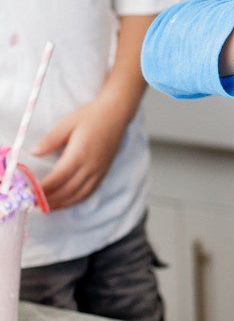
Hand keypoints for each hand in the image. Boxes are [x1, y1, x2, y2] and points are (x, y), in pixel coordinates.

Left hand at [33, 95, 129, 210]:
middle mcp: (90, 167)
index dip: (43, 189)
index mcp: (79, 154)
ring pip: (79, 195)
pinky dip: (76, 200)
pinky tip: (66, 201)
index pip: (57, 178)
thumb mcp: (67, 123)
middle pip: (67, 191)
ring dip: (62, 204)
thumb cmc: (91, 115)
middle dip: (49, 200)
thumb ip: (50, 139)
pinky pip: (89, 192)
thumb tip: (34, 152)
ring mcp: (99, 171)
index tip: (29, 194)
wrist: (116, 113)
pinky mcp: (104, 172)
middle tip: (33, 204)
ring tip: (46, 208)